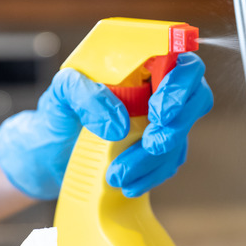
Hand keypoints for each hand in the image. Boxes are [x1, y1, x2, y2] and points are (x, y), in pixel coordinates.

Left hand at [0, 52, 212, 199]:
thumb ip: (84, 94)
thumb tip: (119, 123)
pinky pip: (169, 163)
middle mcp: (156, 89)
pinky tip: (127, 185)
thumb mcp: (61, 94)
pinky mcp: (157, 151)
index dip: (181, 85)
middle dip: (177, 126)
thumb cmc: (56, 115)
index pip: (181, 61)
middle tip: (152, 144)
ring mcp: (160, 121)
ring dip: (153, 160)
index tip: (158, 112)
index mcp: (140, 63)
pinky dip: (150, 177)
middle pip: (196, 99)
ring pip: (180, 137)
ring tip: (116, 175)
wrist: (48, 156)